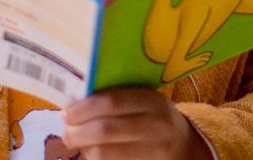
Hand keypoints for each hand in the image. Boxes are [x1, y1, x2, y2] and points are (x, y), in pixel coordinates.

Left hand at [62, 88, 212, 159]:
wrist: (186, 147)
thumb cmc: (157, 120)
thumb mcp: (147, 103)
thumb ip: (119, 99)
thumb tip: (76, 103)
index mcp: (153, 102)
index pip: (112, 102)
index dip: (84, 108)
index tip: (67, 111)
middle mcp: (156, 126)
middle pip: (105, 130)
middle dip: (77, 132)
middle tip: (66, 132)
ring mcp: (153, 151)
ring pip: (105, 153)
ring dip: (84, 149)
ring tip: (77, 143)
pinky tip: (92, 154)